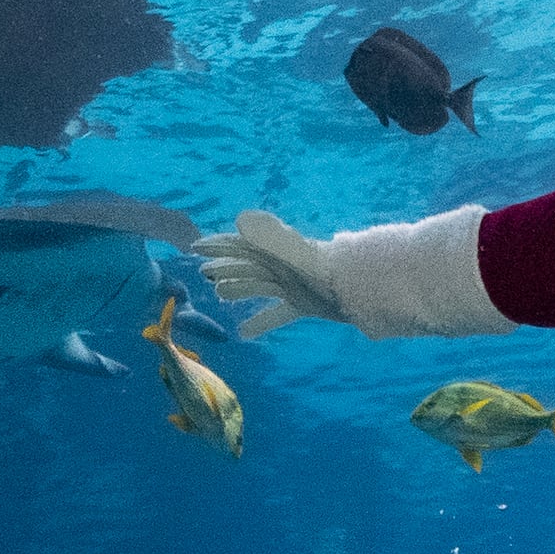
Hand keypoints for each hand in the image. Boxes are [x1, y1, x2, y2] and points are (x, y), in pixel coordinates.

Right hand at [193, 212, 349, 339]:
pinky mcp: (303, 304)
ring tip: (220, 295)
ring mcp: (292, 285)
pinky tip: (244, 334)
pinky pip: (277, 313)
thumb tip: (240, 219)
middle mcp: (282, 266)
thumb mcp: (296, 253)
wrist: (359, 288)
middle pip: (246, 266)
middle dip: (225, 267)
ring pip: (259, 286)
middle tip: (204, 273)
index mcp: (276, 251)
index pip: (240, 246)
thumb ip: (271, 238)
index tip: (195, 247)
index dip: (217, 246)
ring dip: (239, 289)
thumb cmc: (327, 270)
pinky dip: (261, 322)